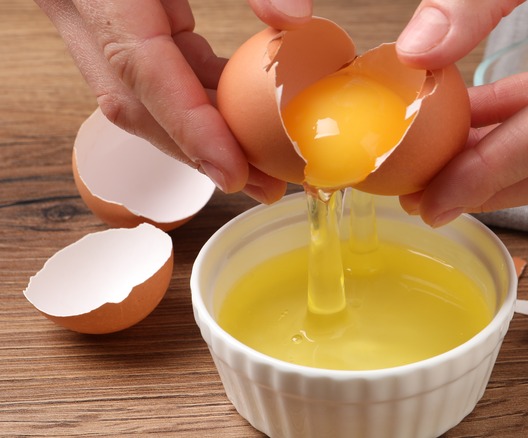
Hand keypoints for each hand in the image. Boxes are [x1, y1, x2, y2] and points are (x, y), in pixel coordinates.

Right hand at [35, 0, 288, 203]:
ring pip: (141, 101)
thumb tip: (295, 19)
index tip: (232, 172)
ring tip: (258, 170)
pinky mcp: (116, 24)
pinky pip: (154, 75)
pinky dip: (196, 102)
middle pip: (137, 106)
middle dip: (197, 153)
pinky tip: (239, 120)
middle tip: (260, 186)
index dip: (189, 130)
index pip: (143, 74)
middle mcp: (87, 14)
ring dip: (199, 138)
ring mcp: (94, 22)